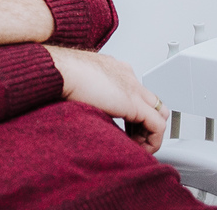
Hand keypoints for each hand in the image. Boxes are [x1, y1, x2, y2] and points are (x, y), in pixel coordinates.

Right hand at [46, 46, 168, 153]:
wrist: (57, 69)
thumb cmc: (59, 73)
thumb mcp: (77, 81)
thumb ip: (88, 91)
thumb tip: (82, 103)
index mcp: (114, 68)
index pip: (135, 91)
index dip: (132, 112)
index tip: (123, 126)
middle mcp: (127, 76)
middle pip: (152, 102)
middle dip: (145, 122)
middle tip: (133, 137)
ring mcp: (133, 88)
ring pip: (159, 113)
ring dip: (150, 133)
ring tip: (136, 145)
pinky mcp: (134, 103)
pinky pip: (157, 126)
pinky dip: (152, 141)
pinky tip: (139, 148)